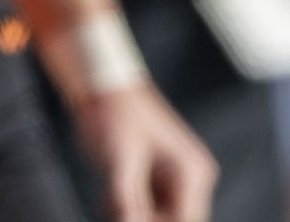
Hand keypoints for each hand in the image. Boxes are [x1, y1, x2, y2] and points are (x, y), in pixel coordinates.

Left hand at [72, 84, 217, 221]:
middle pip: (174, 219)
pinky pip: (144, 203)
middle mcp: (188, 176)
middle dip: (145, 220)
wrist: (97, 80)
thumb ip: (127, 200)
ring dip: (134, 214)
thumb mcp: (119, 160)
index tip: (129, 220)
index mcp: (192, 172)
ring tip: (111, 201)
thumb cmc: (113, 111)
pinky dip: (126, 206)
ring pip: (157, 214)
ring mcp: (171, 176)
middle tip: (117, 212)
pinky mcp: (152, 174)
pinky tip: (108, 199)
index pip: (186, 220)